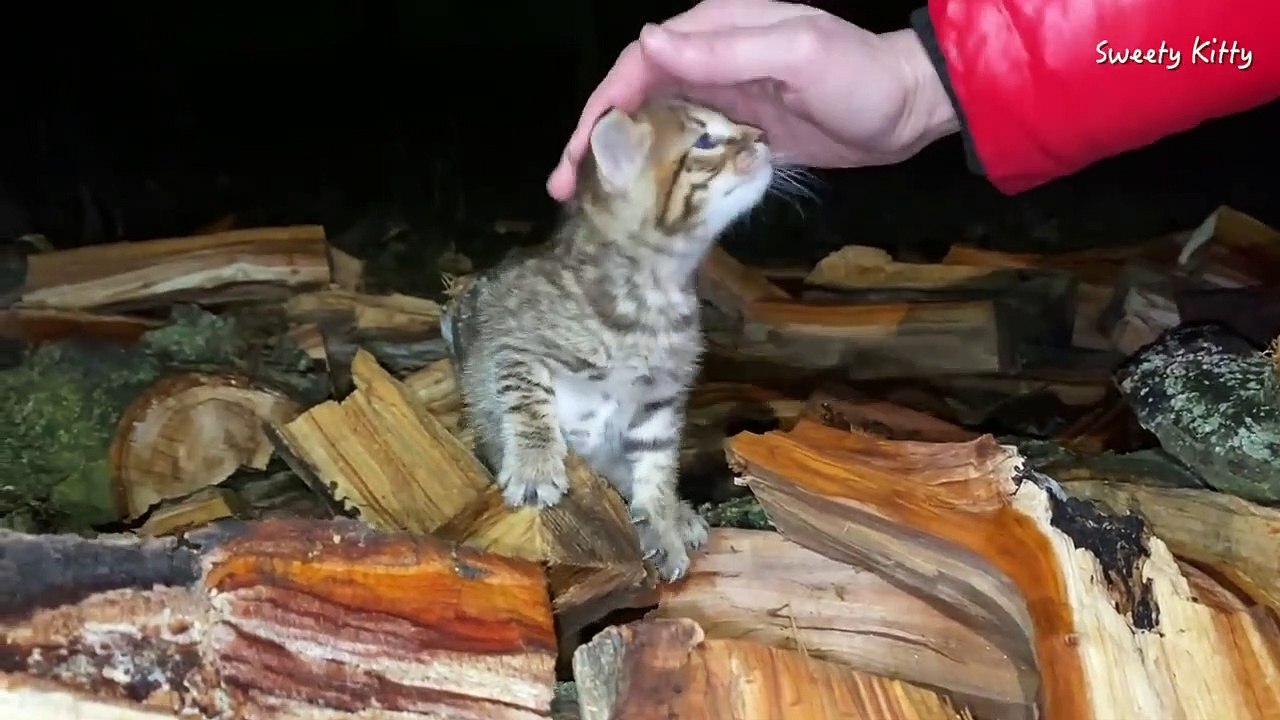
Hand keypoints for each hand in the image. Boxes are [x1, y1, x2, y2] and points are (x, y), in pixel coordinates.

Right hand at [545, 0, 960, 200]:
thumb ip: (726, 48)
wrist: (909, 111)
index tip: (579, 153)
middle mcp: (710, 62)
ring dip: (619, 163)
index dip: (603, 106)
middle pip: (635, 97)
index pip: (640, 62)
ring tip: (588, 203)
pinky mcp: (737, 135)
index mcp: (716, 30)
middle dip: (596, 141)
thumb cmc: (859, 77)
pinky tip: (639, 204)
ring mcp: (723, 101)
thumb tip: (649, 40)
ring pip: (653, 129)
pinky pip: (684, 153)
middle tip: (565, 189)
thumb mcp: (797, 54)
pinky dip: (656, 175)